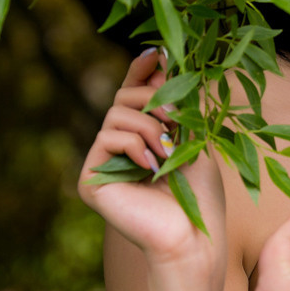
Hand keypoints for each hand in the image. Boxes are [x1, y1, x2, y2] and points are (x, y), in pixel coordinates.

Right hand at [77, 49, 226, 274]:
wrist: (192, 238)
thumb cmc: (200, 195)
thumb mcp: (194, 138)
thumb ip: (176, 104)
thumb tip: (160, 59)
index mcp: (142, 135)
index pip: (134, 92)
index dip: (142, 70)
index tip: (157, 52)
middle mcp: (117, 146)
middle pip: (124, 96)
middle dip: (154, 101)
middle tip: (177, 123)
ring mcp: (101, 162)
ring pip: (117, 114)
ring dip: (151, 128)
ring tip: (170, 154)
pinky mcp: (90, 180)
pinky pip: (108, 137)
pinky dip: (135, 146)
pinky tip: (151, 168)